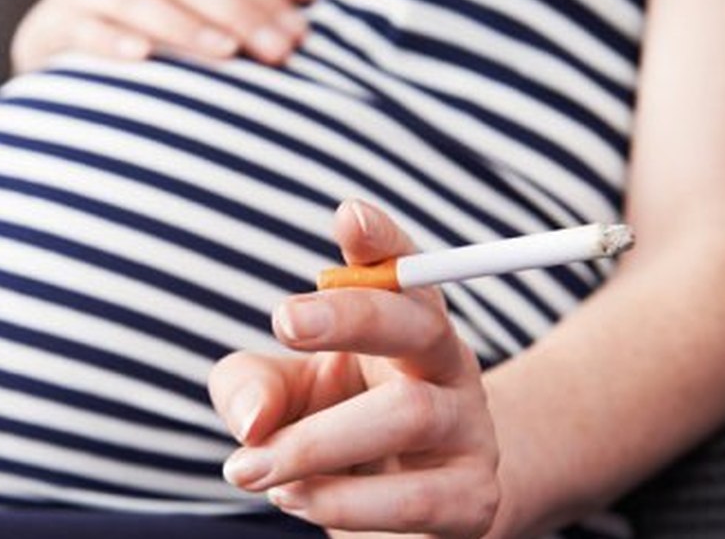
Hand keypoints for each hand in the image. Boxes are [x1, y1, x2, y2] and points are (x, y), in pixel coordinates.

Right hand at [10, 0, 310, 72]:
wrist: (59, 46)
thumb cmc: (142, 22)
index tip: (301, 32)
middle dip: (240, 16)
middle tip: (279, 52)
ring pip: (143, 1)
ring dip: (186, 28)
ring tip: (225, 52)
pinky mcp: (54, 23)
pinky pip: (87, 30)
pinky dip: (113, 41)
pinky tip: (140, 56)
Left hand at [209, 199, 501, 537]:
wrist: (403, 522)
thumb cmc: (331, 433)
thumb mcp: (280, 397)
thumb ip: (250, 387)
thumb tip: (254, 420)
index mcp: (402, 323)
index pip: (402, 270)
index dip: (383, 242)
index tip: (348, 217)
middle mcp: (445, 364)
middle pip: (416, 324)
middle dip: (351, 316)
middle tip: (283, 321)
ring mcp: (468, 430)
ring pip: (409, 413)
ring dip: (316, 442)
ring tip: (252, 469)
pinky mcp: (473, 498)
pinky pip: (414, 499)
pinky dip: (343, 502)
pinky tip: (296, 499)